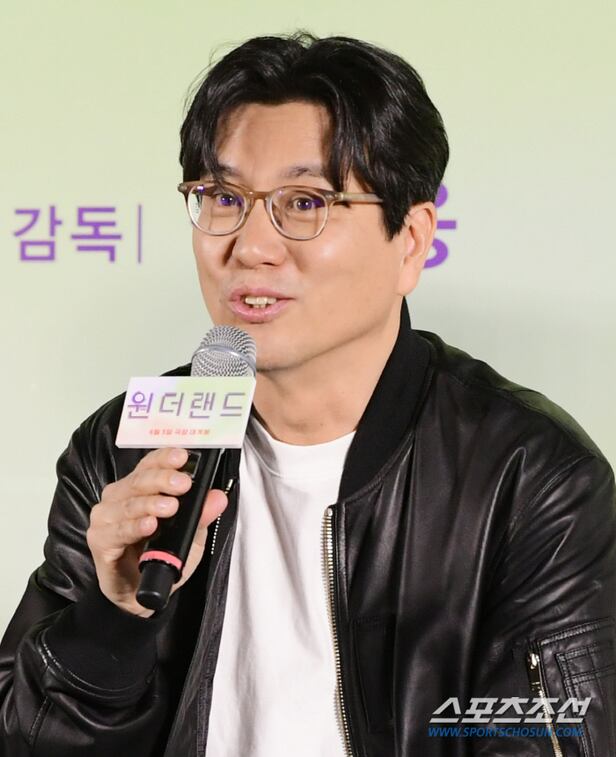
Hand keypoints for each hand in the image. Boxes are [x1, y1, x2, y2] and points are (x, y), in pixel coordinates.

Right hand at [87, 447, 227, 616]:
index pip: (150, 465)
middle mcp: (119, 497)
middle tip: (183, 483)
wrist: (139, 594)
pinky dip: (134, 527)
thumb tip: (218, 497)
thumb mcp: (189, 536)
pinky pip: (118, 530)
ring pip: (129, 504)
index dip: (165, 458)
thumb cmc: (159, 557)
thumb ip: (201, 516)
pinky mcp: (100, 540)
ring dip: (151, 503)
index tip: (183, 456)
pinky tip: (149, 525)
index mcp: (138, 488)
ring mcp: (106, 517)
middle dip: (163, 479)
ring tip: (171, 506)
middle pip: (139, 480)